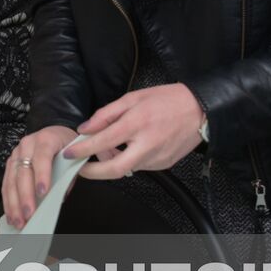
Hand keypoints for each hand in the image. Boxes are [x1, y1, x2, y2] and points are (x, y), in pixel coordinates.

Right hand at [1, 125, 77, 228]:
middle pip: (23, 171)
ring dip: (14, 203)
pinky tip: (11, 214)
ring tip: (19, 220)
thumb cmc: (66, 147)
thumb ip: (67, 177)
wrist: (56, 134)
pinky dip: (8, 201)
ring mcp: (16, 154)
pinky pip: (6, 184)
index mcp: (46, 139)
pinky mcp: (10, 164)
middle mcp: (27, 144)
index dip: (42, 175)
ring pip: (11, 180)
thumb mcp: (73, 157)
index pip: (42, 157)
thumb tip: (57, 198)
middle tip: (29, 214)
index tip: (43, 192)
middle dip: (25, 196)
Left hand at [64, 83, 204, 180]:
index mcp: (137, 124)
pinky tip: (127, 148)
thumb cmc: (168, 100)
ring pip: (126, 168)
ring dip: (111, 162)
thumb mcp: (133, 98)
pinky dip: (128, 160)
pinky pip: (139, 166)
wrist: (201, 110)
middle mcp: (146, 145)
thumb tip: (86, 128)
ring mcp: (156, 158)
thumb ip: (107, 114)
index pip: (102, 142)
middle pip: (114, 169)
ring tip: (106, 149)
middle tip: (80, 168)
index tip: (69, 152)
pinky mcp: (164, 165)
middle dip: (92, 173)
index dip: (82, 149)